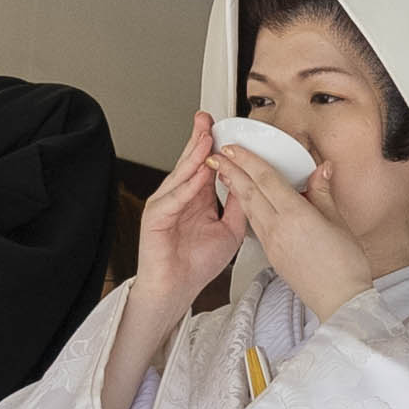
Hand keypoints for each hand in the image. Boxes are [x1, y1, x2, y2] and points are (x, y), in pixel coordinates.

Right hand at [134, 113, 250, 304]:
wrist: (177, 289)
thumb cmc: (197, 264)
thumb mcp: (230, 229)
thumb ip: (239, 205)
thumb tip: (252, 183)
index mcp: (197, 197)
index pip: (205, 164)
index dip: (212, 145)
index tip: (223, 126)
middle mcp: (180, 196)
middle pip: (190, 161)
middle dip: (198, 139)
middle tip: (207, 119)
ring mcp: (166, 204)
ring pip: (181, 175)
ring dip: (193, 156)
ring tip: (205, 138)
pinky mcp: (155, 217)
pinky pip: (174, 198)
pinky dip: (187, 186)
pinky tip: (198, 174)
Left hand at [210, 135, 367, 322]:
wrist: (339, 300)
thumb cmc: (345, 265)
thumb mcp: (338, 222)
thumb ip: (323, 193)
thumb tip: (321, 170)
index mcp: (295, 215)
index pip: (265, 179)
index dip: (247, 160)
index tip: (234, 148)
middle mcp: (278, 228)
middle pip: (249, 192)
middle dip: (232, 170)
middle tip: (218, 154)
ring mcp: (272, 243)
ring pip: (248, 208)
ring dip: (234, 188)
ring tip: (225, 173)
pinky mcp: (271, 254)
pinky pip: (254, 224)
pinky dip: (245, 208)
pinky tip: (245, 202)